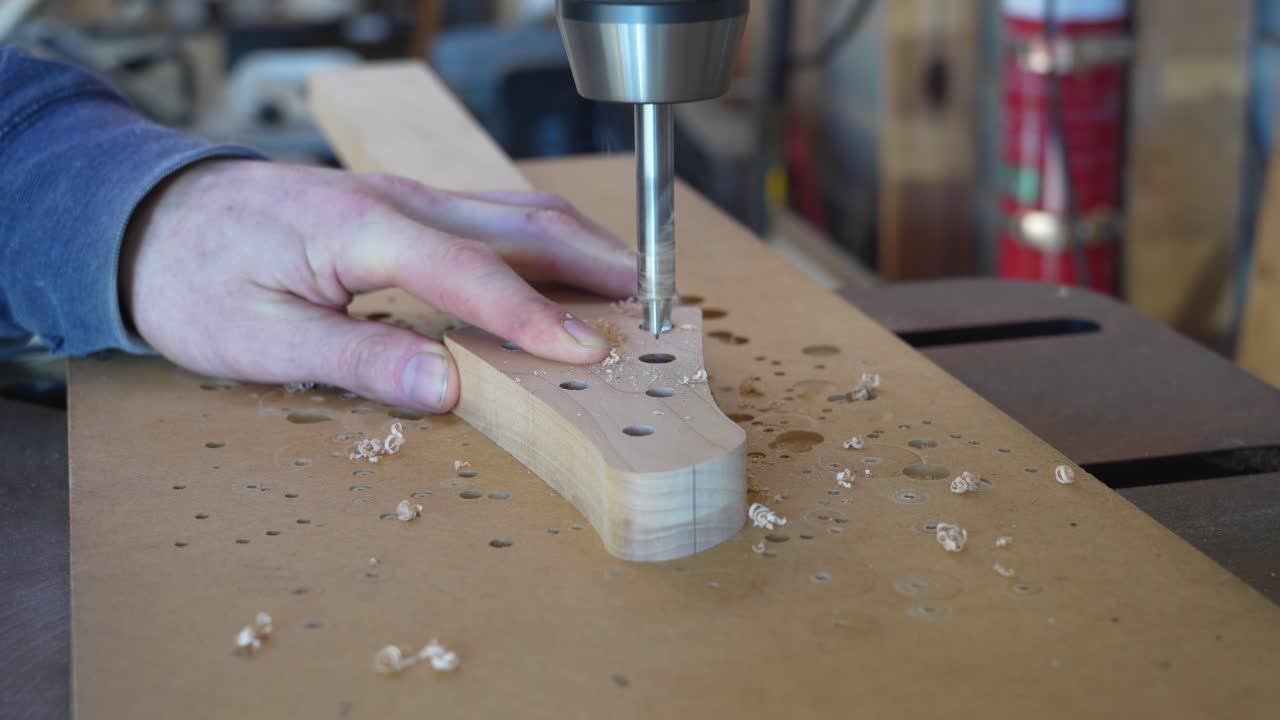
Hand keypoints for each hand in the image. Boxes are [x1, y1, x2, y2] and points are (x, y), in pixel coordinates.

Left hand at [120, 160, 635, 411]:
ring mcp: (405, 198)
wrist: (152, 219)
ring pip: (517, 212)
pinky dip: (546, 246)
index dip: (538, 315)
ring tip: (635, 290)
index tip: (593, 352)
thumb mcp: (256, 338)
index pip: (473, 271)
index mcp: (363, 229)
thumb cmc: (195, 278)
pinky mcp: (404, 208)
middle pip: (521, 222)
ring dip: (582, 249)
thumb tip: (444, 386)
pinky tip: (565, 276)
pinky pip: (494, 219)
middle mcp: (398, 201)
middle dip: (597, 263)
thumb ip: (356, 357)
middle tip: (659, 306)